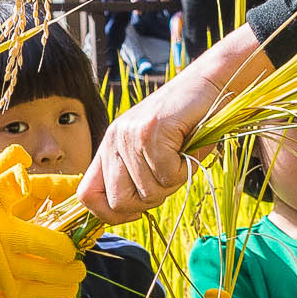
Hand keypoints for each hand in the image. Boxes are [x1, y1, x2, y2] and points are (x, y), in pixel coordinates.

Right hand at [0, 149, 88, 297]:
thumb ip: (1, 176)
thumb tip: (23, 157)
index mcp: (4, 234)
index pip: (51, 243)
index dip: (67, 246)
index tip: (73, 246)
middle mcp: (4, 262)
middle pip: (51, 271)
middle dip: (71, 270)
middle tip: (79, 267)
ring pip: (41, 293)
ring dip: (61, 289)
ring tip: (71, 285)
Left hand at [82, 27, 272, 219]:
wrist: (209, 83)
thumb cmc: (186, 123)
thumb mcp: (153, 151)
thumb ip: (137, 177)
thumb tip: (129, 212)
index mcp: (109, 146)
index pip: (87, 195)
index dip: (109, 214)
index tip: (136, 212)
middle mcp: (114, 140)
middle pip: (119, 201)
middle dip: (149, 202)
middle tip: (169, 178)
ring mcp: (131, 135)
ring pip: (148, 192)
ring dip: (173, 182)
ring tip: (181, 155)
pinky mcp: (153, 131)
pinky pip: (168, 175)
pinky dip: (185, 169)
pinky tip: (189, 147)